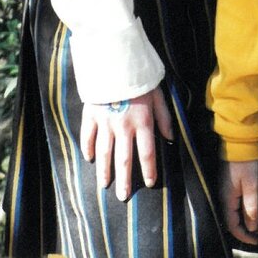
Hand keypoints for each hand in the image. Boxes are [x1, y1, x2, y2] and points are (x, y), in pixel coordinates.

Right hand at [80, 86, 173, 200]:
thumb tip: (170, 138)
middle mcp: (124, 126)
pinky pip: (87, 136)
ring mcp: (105, 122)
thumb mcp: (158, 94)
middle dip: (124, 180)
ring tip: (105, 185)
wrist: (115, 60)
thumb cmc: (140, 77)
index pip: (147, 153)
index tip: (149, 183)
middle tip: (123, 197)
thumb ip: (164, 118)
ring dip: (104, 170)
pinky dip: (87, 148)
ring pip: (104, 152)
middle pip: (124, 159)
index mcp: (142, 122)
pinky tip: (89, 160)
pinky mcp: (91, 115)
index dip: (149, 170)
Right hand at [221, 159, 257, 244]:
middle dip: (248, 229)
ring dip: (250, 220)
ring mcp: (229, 190)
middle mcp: (225, 196)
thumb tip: (251, 227)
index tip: (256, 241)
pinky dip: (250, 210)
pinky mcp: (234, 184)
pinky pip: (240, 203)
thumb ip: (252, 207)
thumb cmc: (248, 163)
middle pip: (234, 219)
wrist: (243, 141)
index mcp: (227, 198)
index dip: (244, 235)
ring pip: (238, 211)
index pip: (232, 224)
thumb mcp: (253, 186)